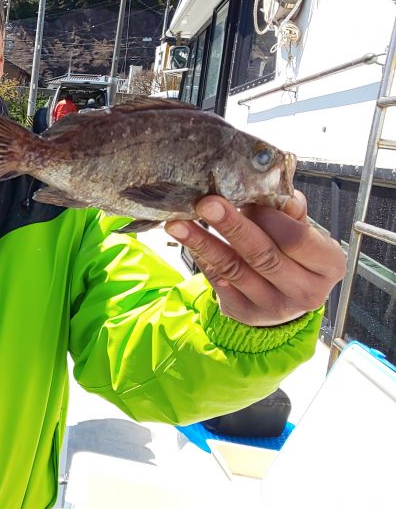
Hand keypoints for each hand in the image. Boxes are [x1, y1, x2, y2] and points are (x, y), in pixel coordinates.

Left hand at [164, 192, 345, 326]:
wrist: (284, 297)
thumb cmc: (293, 254)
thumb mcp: (303, 232)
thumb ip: (291, 213)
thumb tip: (283, 196)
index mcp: (329, 265)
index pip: (297, 239)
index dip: (269, 217)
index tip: (244, 196)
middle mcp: (305, 291)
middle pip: (263, 255)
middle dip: (232, 227)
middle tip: (206, 203)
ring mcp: (274, 307)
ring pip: (234, 269)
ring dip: (203, 243)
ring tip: (179, 223)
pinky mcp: (245, 313)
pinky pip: (218, 281)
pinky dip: (201, 258)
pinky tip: (186, 240)